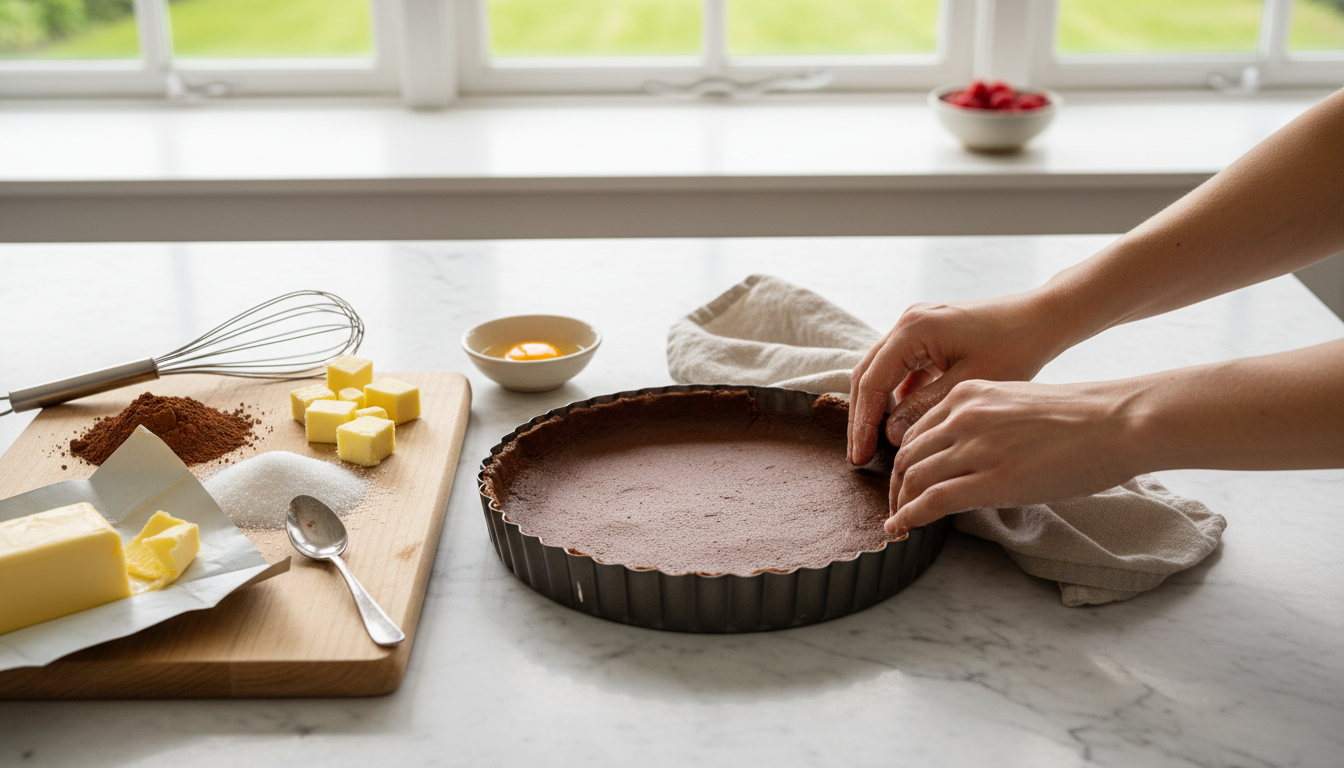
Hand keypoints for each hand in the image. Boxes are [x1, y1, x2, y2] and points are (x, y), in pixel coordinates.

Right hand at [847, 291, 1069, 466]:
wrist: (1044, 318)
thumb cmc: (1015, 347)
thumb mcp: (968, 385)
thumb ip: (924, 409)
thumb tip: (891, 435)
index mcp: (913, 329)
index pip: (872, 382)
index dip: (862, 424)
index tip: (860, 459)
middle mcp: (908, 322)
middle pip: (868, 375)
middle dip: (862, 418)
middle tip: (859, 458)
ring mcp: (916, 326)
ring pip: (881, 372)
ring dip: (877, 407)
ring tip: (875, 445)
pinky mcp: (928, 335)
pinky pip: (901, 368)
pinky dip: (897, 395)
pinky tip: (902, 424)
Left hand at [885, 379, 1136, 535]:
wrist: (1115, 422)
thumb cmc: (1078, 418)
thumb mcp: (1014, 405)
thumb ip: (982, 423)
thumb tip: (966, 454)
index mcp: (967, 394)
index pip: (915, 429)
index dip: (904, 459)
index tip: (904, 478)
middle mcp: (962, 416)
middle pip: (907, 455)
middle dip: (896, 484)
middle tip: (896, 504)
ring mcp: (974, 447)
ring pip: (913, 477)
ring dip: (900, 503)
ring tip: (900, 521)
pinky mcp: (990, 479)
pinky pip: (932, 500)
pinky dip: (909, 516)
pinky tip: (902, 529)